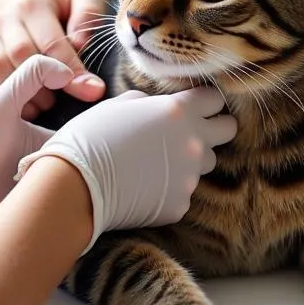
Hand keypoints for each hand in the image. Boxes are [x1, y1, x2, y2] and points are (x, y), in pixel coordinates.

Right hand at [0, 0, 109, 118]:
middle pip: (20, 55)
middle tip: (66, 99)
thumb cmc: (68, 5)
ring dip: (24, 93)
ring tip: (47, 103)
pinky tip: (24, 107)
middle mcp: (3, 18)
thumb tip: (80, 42)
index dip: (72, 70)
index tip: (92, 90)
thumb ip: (89, 11)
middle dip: (46, 83)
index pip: (50, 42)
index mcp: (32, 3)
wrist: (37, 9)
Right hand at [17, 85, 237, 251]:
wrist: (76, 184)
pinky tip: (143, 185)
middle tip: (188, 131)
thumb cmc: (91, 137)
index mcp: (178, 111)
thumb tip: (154, 106)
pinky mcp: (180, 205)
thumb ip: (148, 102)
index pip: (215, 99)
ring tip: (156, 161)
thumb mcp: (118, 105)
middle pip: (227, 130)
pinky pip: (183, 191)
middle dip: (213, 127)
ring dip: (190, 159)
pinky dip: (169, 188)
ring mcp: (189, 177)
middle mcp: (192, 142)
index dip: (205, 100)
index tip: (194, 104)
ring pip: (206, 163)